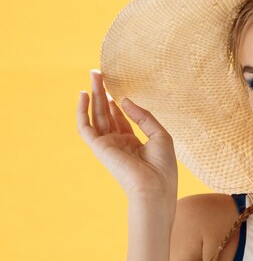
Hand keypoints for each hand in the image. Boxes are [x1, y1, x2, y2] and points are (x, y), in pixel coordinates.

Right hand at [77, 69, 177, 200]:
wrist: (155, 188)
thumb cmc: (163, 166)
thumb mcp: (160, 135)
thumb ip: (143, 116)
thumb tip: (124, 99)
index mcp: (133, 143)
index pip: (120, 119)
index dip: (116, 102)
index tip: (113, 86)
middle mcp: (118, 143)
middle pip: (106, 113)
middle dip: (102, 93)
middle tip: (97, 73)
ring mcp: (108, 145)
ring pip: (96, 116)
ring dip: (93, 96)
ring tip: (93, 76)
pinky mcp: (99, 148)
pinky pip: (85, 127)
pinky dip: (82, 111)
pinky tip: (83, 95)